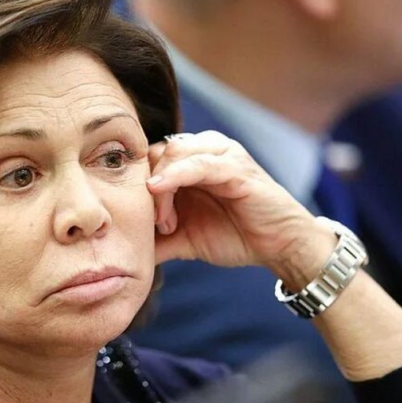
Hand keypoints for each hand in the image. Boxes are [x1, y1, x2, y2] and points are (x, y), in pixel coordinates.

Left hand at [147, 131, 334, 286]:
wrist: (279, 246)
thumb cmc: (235, 236)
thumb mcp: (185, 239)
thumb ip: (156, 240)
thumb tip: (122, 252)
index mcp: (188, 162)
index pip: (147, 159)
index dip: (135, 187)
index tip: (138, 220)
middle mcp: (203, 150)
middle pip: (154, 153)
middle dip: (145, 188)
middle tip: (156, 224)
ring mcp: (220, 154)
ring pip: (172, 153)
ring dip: (160, 188)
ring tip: (165, 222)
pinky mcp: (235, 166)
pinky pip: (199, 162)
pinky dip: (175, 174)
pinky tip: (159, 189)